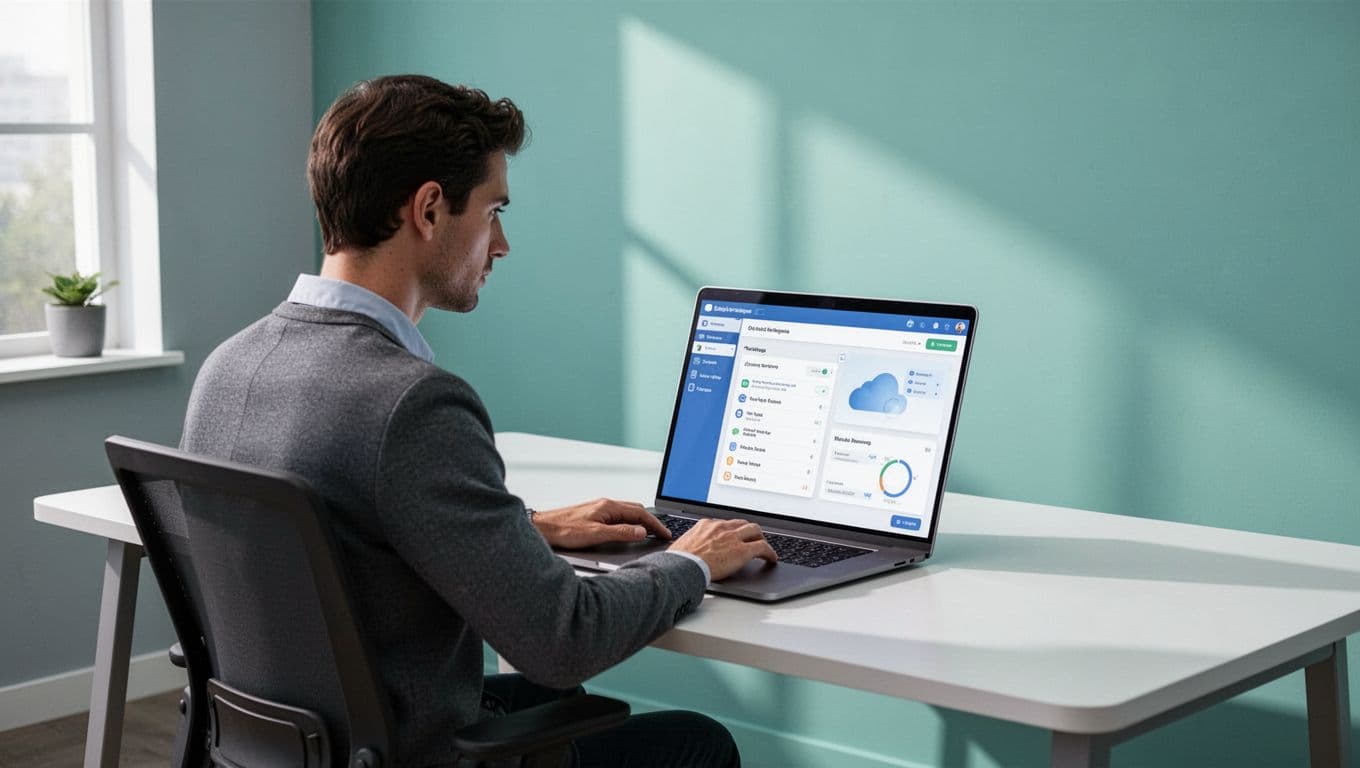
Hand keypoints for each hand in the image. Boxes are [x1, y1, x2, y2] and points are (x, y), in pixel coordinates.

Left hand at [532, 498, 671, 548]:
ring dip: (641, 521)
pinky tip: (629, 530)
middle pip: (636, 510)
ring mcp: (599, 509)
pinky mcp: (593, 515)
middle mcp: (605, 504)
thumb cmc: (564, 530)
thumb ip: (621, 532)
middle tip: (662, 534)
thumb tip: (641, 531)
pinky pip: (618, 516)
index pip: (640, 513)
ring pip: (627, 512)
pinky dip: (630, 522)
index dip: (656, 524)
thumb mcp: (596, 534)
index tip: (665, 534)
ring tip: (650, 532)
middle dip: (652, 521)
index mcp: (608, 506)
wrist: (542, 528)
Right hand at [668, 518, 777, 580]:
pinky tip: (771, 558)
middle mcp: (721, 527)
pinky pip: (762, 547)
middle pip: (741, 523)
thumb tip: (686, 552)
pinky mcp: (742, 551)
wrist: (683, 567)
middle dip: (748, 530)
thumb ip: (690, 545)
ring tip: (763, 545)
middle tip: (752, 538)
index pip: (724, 523)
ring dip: (760, 538)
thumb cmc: (678, 561)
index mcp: (706, 525)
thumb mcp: (682, 546)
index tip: (732, 535)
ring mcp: (733, 538)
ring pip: (755, 530)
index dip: (731, 530)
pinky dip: (769, 552)